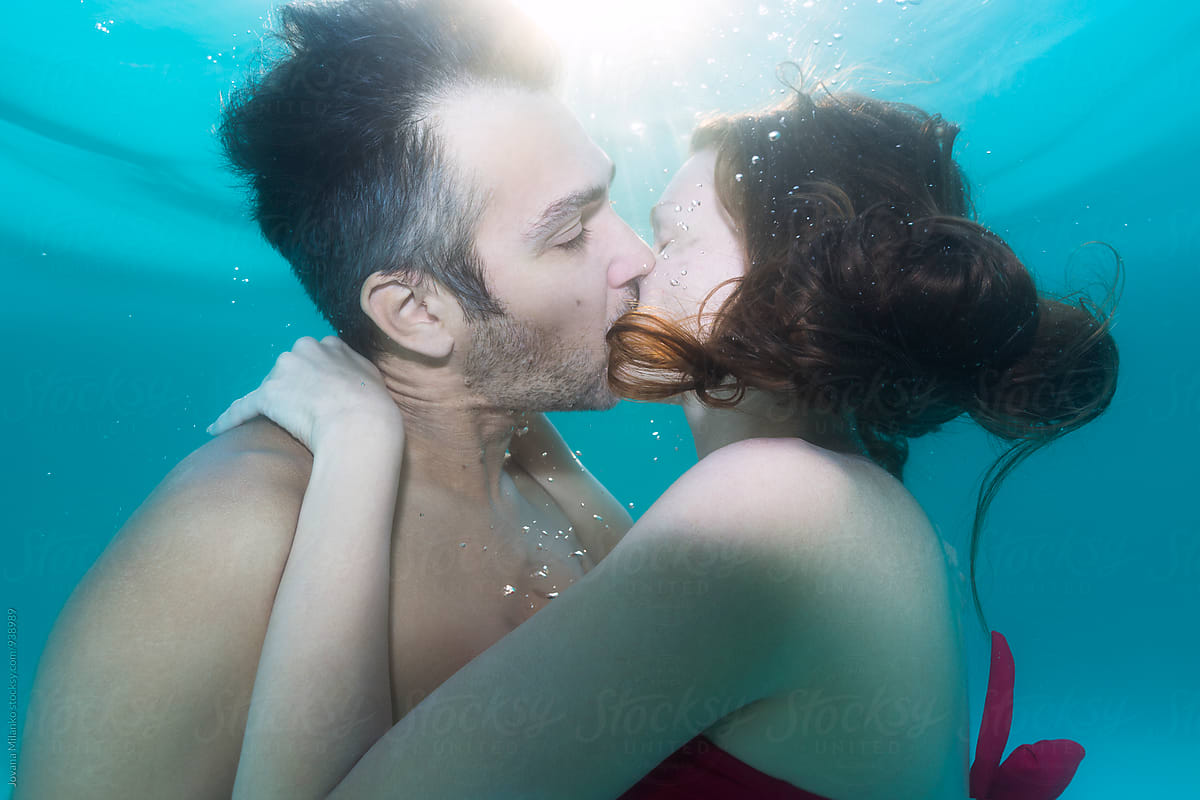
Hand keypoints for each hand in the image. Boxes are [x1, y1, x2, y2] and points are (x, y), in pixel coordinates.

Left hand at [206, 335, 403, 452]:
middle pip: (289, 369)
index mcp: (329, 344)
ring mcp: (282, 372)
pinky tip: (214, 430)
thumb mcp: (373, 377)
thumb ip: (355, 368)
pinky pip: (242, 408)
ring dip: (274, 404)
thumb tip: (351, 373)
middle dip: (294, 388)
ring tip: (282, 426)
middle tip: (308, 414)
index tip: (322, 394)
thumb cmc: (374, 405)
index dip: (318, 378)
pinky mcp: (266, 396)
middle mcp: (303, 349)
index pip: (315, 357)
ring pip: (270, 388)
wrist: (361, 423)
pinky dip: (228, 420)